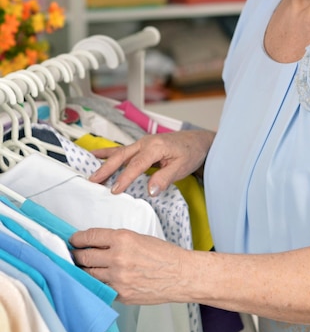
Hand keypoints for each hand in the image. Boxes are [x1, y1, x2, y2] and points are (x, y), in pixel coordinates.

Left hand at [70, 228, 185, 303]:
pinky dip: (96, 284)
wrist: (180, 275)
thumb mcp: (139, 238)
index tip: (73, 240)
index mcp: (122, 239)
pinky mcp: (120, 294)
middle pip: (84, 257)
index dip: (77, 239)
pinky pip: (101, 288)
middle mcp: (117, 258)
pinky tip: (96, 281)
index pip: (90, 237)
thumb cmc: (164, 255)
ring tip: (81, 268)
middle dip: (75, 256)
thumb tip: (97, 245)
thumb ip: (116, 241)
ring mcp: (118, 278)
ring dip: (82, 271)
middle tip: (73, 255)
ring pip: (88, 275)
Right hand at [90, 129, 214, 195]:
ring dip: (104, 163)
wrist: (197, 141)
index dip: (125, 178)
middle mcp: (146, 142)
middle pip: (122, 156)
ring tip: (90, 174)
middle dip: (106, 169)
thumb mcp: (182, 168)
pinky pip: (122, 149)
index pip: (137, 165)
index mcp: (156, 147)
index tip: (114, 190)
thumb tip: (150, 190)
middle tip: (93, 182)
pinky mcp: (141, 146)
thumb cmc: (190, 153)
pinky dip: (107, 152)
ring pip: (119, 153)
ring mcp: (142, 143)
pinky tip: (95, 155)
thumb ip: (165, 178)